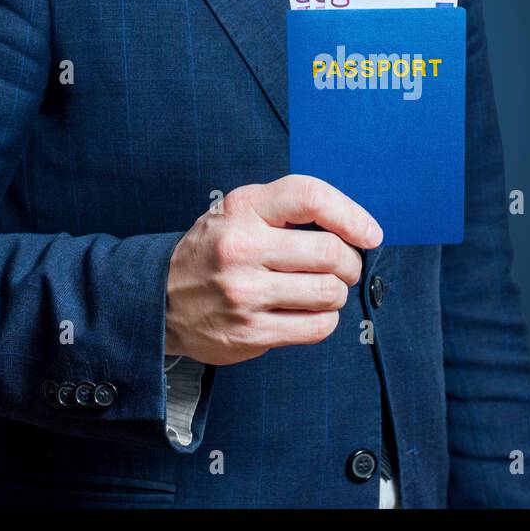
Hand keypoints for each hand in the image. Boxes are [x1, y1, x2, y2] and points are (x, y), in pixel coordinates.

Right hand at [165, 174, 382, 365]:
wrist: (159, 298)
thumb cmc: (214, 250)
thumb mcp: (238, 212)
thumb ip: (287, 210)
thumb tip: (356, 228)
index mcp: (242, 208)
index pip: (310, 197)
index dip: (351, 215)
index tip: (370, 234)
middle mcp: (241, 248)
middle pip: (329, 252)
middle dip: (350, 262)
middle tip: (344, 267)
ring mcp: (244, 294)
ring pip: (329, 293)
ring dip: (337, 293)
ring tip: (321, 289)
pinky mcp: (250, 332)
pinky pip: (317, 327)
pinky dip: (325, 319)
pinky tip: (309, 312)